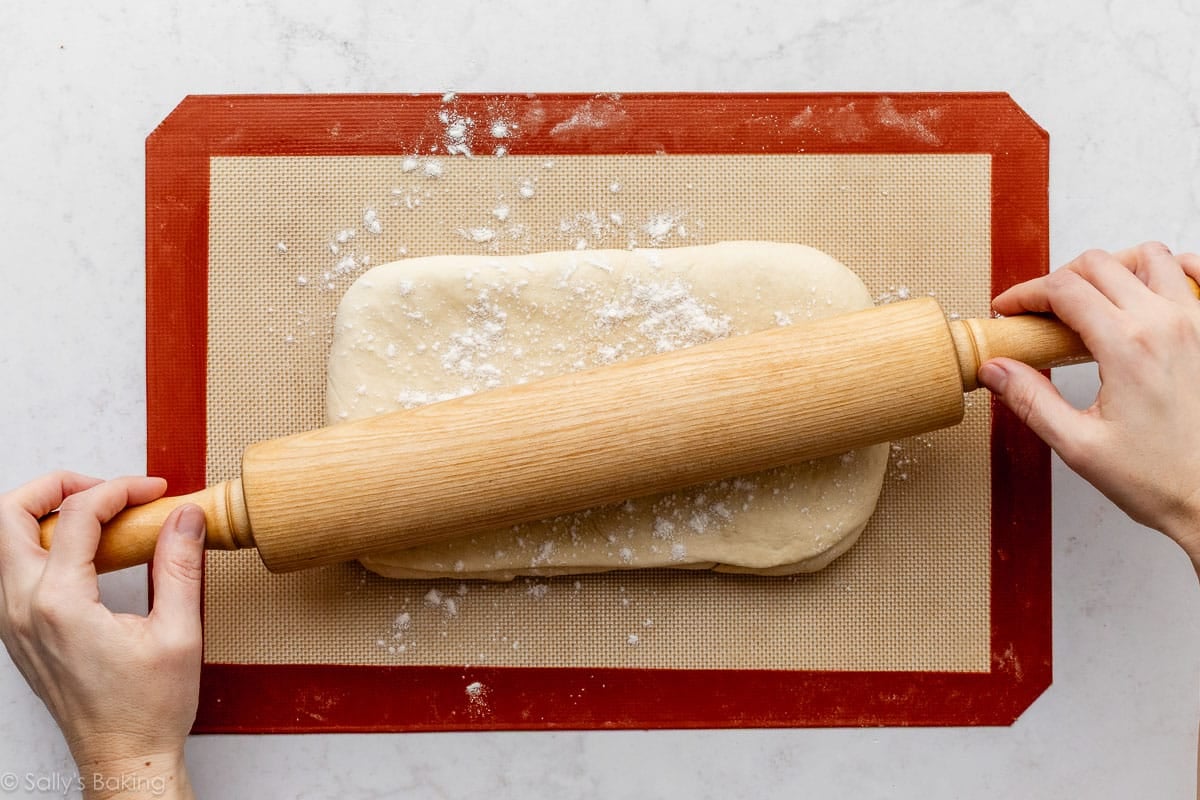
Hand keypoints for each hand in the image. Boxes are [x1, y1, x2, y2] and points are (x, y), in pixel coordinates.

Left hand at [0, 473, 203, 799]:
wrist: (123, 756)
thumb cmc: (147, 707)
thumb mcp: (177, 631)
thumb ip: (178, 565)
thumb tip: (185, 516)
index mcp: (59, 604)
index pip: (79, 516)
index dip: (121, 490)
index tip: (155, 491)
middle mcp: (23, 609)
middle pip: (10, 516)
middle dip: (57, 486)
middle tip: (105, 489)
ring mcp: (13, 622)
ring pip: (4, 542)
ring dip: (45, 515)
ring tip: (96, 515)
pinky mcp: (19, 632)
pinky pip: (13, 571)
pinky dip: (42, 545)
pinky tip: (85, 553)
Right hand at [977, 243, 1199, 567]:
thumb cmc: (1160, 479)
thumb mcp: (1079, 445)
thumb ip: (1031, 400)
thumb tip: (994, 368)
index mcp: (1128, 347)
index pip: (1063, 290)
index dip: (1025, 294)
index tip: (1009, 311)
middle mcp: (1167, 323)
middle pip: (1099, 265)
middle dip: (1058, 281)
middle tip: (1041, 312)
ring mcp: (1198, 322)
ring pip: (1149, 256)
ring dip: (1112, 268)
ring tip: (1093, 298)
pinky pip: (1198, 271)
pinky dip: (1172, 267)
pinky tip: (1151, 289)